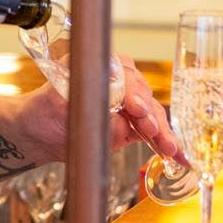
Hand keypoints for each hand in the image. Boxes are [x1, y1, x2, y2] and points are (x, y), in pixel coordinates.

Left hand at [18, 55, 186, 168]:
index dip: (131, 93)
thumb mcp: (57, 104)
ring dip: (163, 132)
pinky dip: (165, 142)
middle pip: (142, 94)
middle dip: (151, 115)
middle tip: (155, 133)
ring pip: (152, 113)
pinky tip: (180, 157)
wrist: (41, 131)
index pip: (123, 77)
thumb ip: (88, 110)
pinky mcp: (132, 123)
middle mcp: (120, 79)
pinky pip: (152, 130)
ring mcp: (129, 101)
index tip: (136, 109)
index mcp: (101, 66)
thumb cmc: (45, 111)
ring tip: (171, 150)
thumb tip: (119, 123)